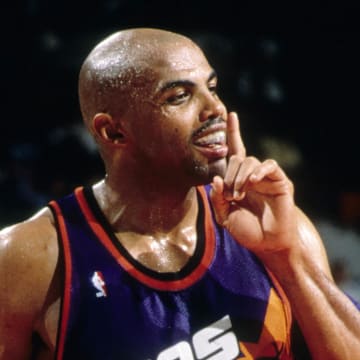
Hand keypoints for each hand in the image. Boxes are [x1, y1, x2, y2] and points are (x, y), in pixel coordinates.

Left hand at [210, 112, 297, 255]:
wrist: (268, 244)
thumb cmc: (246, 230)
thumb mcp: (225, 216)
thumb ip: (217, 198)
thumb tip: (215, 178)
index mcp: (238, 181)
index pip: (234, 153)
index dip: (232, 134)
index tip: (229, 115)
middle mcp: (251, 175)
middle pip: (237, 158)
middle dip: (230, 175)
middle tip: (232, 195)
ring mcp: (265, 177)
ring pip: (250, 161)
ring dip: (240, 177)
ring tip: (240, 194)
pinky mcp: (280, 181)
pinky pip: (268, 165)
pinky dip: (258, 170)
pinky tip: (252, 182)